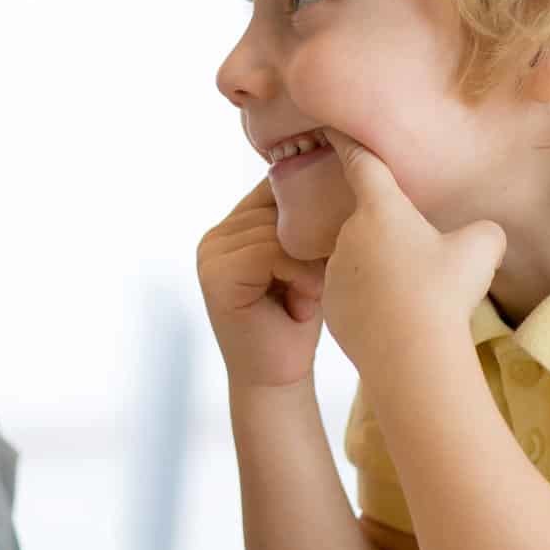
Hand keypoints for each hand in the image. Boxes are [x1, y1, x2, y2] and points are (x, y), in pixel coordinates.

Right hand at [196, 178, 328, 389]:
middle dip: (314, 243)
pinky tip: (301, 305)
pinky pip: (270, 251)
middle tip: (319, 287)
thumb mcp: (307, 259)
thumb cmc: (302, 318)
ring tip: (309, 299)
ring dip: (309, 265)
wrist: (279, 378)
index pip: (276, 187)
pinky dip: (299, 276)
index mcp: (234, 225)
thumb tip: (339, 171)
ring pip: (279, 230)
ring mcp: (210, 253)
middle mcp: (216, 235)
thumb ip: (305, 222)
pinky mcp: (215, 274)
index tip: (337, 230)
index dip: (311, 202)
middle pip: (280, 207)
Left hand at [321, 140, 505, 371]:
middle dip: (392, 236)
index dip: (349, 143)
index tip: (332, 129)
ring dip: (382, 272)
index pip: (361, 165)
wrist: (410, 353)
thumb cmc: (444, 291)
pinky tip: (396, 322)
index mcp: (380, 210)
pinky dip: (371, 304)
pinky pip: (353, 296)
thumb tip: (481, 237)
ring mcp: (335, 272)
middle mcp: (349, 234)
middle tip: (425, 263)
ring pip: (362, 263)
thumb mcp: (482, 249)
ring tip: (414, 300)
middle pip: (370, 224)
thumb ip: (481, 232)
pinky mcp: (330, 307)